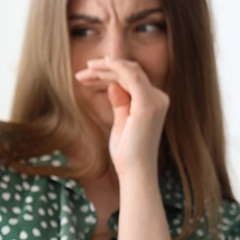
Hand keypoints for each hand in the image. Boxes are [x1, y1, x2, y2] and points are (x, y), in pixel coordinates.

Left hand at [74, 56, 168, 177]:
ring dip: (104, 68)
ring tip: (82, 74)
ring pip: (129, 71)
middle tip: (81, 73)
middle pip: (130, 72)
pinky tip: (97, 67)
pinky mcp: (148, 104)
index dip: (108, 73)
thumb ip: (120, 102)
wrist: (135, 171)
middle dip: (103, 69)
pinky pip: (131, 76)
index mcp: (153, 102)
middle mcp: (159, 98)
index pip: (131, 79)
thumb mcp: (121, 122)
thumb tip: (113, 85)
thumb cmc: (127, 153)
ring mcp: (155, 100)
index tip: (87, 75)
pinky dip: (115, 68)